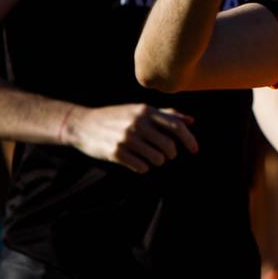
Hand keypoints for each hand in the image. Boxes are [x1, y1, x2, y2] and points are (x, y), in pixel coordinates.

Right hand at [63, 104, 199, 172]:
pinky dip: (144, 167)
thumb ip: (166, 114)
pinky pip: (142, 167)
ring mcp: (126, 138)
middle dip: (171, 154)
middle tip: (166, 155)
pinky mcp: (116, 153)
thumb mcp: (139, 110)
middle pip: (169, 146)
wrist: (82, 124)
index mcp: (145, 111)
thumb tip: (191, 121)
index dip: (189, 140)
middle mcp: (137, 123)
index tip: (195, 150)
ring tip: (150, 157)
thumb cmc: (116, 117)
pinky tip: (138, 162)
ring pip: (157, 159)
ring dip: (157, 161)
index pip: (176, 126)